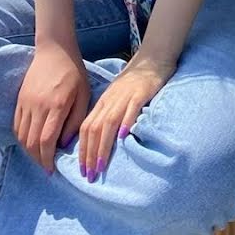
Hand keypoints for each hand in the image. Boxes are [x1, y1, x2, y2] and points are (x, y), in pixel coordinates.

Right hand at [14, 41, 89, 172]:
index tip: (52, 170)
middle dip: (38, 160)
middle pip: (31, 143)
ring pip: (22, 136)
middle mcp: (38, 106)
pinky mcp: (19, 100)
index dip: (47, 159)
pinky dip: (22, 138)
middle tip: (46, 167)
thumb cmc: (74, 72)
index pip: (46, 140)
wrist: (54, 50)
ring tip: (39, 157)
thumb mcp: (83, 94)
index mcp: (57, 105)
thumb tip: (65, 144)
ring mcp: (26, 103)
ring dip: (29, 151)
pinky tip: (31, 142)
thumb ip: (76, 120)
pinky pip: (16, 126)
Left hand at [77, 49, 176, 181]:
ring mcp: (125, 96)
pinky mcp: (141, 92)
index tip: (82, 171)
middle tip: (89, 176)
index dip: (82, 150)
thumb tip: (96, 142)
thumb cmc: (134, 82)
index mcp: (102, 103)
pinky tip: (123, 137)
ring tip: (100, 166)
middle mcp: (110, 100)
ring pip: (108, 122)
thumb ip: (106, 115)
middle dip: (89, 154)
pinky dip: (125, 122)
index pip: (86, 128)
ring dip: (102, 146)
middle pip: (93, 129)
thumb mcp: (115, 98)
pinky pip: (131, 108)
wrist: (152, 59)